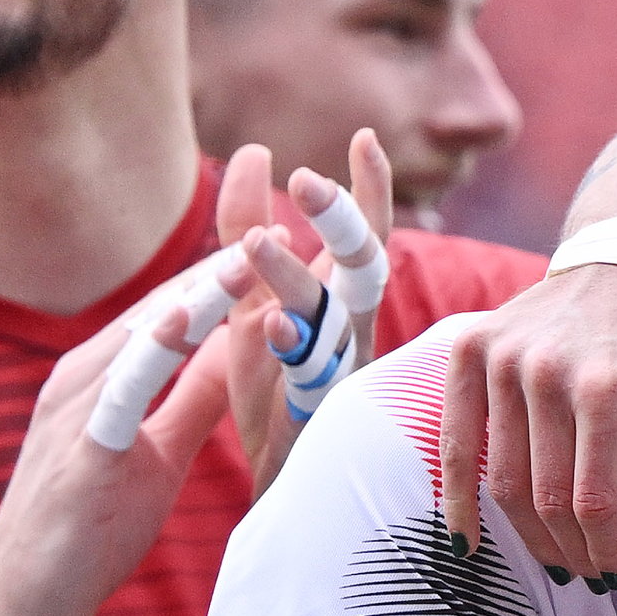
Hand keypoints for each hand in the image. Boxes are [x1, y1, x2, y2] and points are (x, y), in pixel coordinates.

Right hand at [0, 248, 255, 615]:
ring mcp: (76, 406)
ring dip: (202, 294)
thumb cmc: (91, 525)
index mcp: (107, 374)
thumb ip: (192, 401)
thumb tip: (237, 356)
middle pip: (163, 306)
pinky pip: (122, 388)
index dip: (229, 275)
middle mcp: (86, 375)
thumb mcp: (159, 452)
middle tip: (282, 221)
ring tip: (252, 255)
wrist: (27, 597)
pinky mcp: (78, 444)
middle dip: (223, 266)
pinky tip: (190, 320)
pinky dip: (156, 350)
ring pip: (145, 334)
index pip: (175, 310)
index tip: (282, 239)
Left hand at [220, 133, 393, 493]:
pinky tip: (270, 323)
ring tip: (257, 239)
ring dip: (292, 274)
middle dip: (341, 219)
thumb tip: (253, 151)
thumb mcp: (251, 292)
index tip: (362, 137)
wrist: (281, 478)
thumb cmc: (275, 384)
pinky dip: (291, 345)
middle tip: (306, 178)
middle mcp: (352, 329)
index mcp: (342, 301)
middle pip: (362, 264)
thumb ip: (247, 223)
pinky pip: (310, 374)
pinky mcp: (316, 410)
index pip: (366, 234)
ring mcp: (340, 368)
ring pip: (329, 313)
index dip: (369, 189)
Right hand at [441, 263, 616, 586]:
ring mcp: (503, 358)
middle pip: (547, 497)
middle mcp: (547, 371)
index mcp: (608, 387)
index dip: (606, 550)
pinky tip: (469, 539)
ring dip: (526, 537)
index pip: (596, 500)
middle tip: (586, 574)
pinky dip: (458, 498)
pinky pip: (455, 442)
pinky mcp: (470, 349)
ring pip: (503, 480)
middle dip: (570, 551)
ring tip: (553, 559)